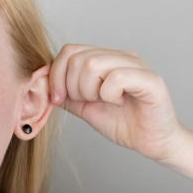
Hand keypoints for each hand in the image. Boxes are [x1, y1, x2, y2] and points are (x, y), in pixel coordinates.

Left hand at [49, 44, 183, 163]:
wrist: (149, 141)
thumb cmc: (120, 122)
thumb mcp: (84, 107)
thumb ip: (65, 94)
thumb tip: (42, 83)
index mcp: (104, 59)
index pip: (69, 51)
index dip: (56, 75)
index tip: (58, 98)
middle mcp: (120, 56)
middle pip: (77, 58)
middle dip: (72, 87)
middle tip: (87, 101)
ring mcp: (136, 65)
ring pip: (93, 65)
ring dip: (89, 91)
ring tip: (103, 101)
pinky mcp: (150, 80)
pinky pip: (116, 78)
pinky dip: (109, 95)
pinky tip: (118, 103)